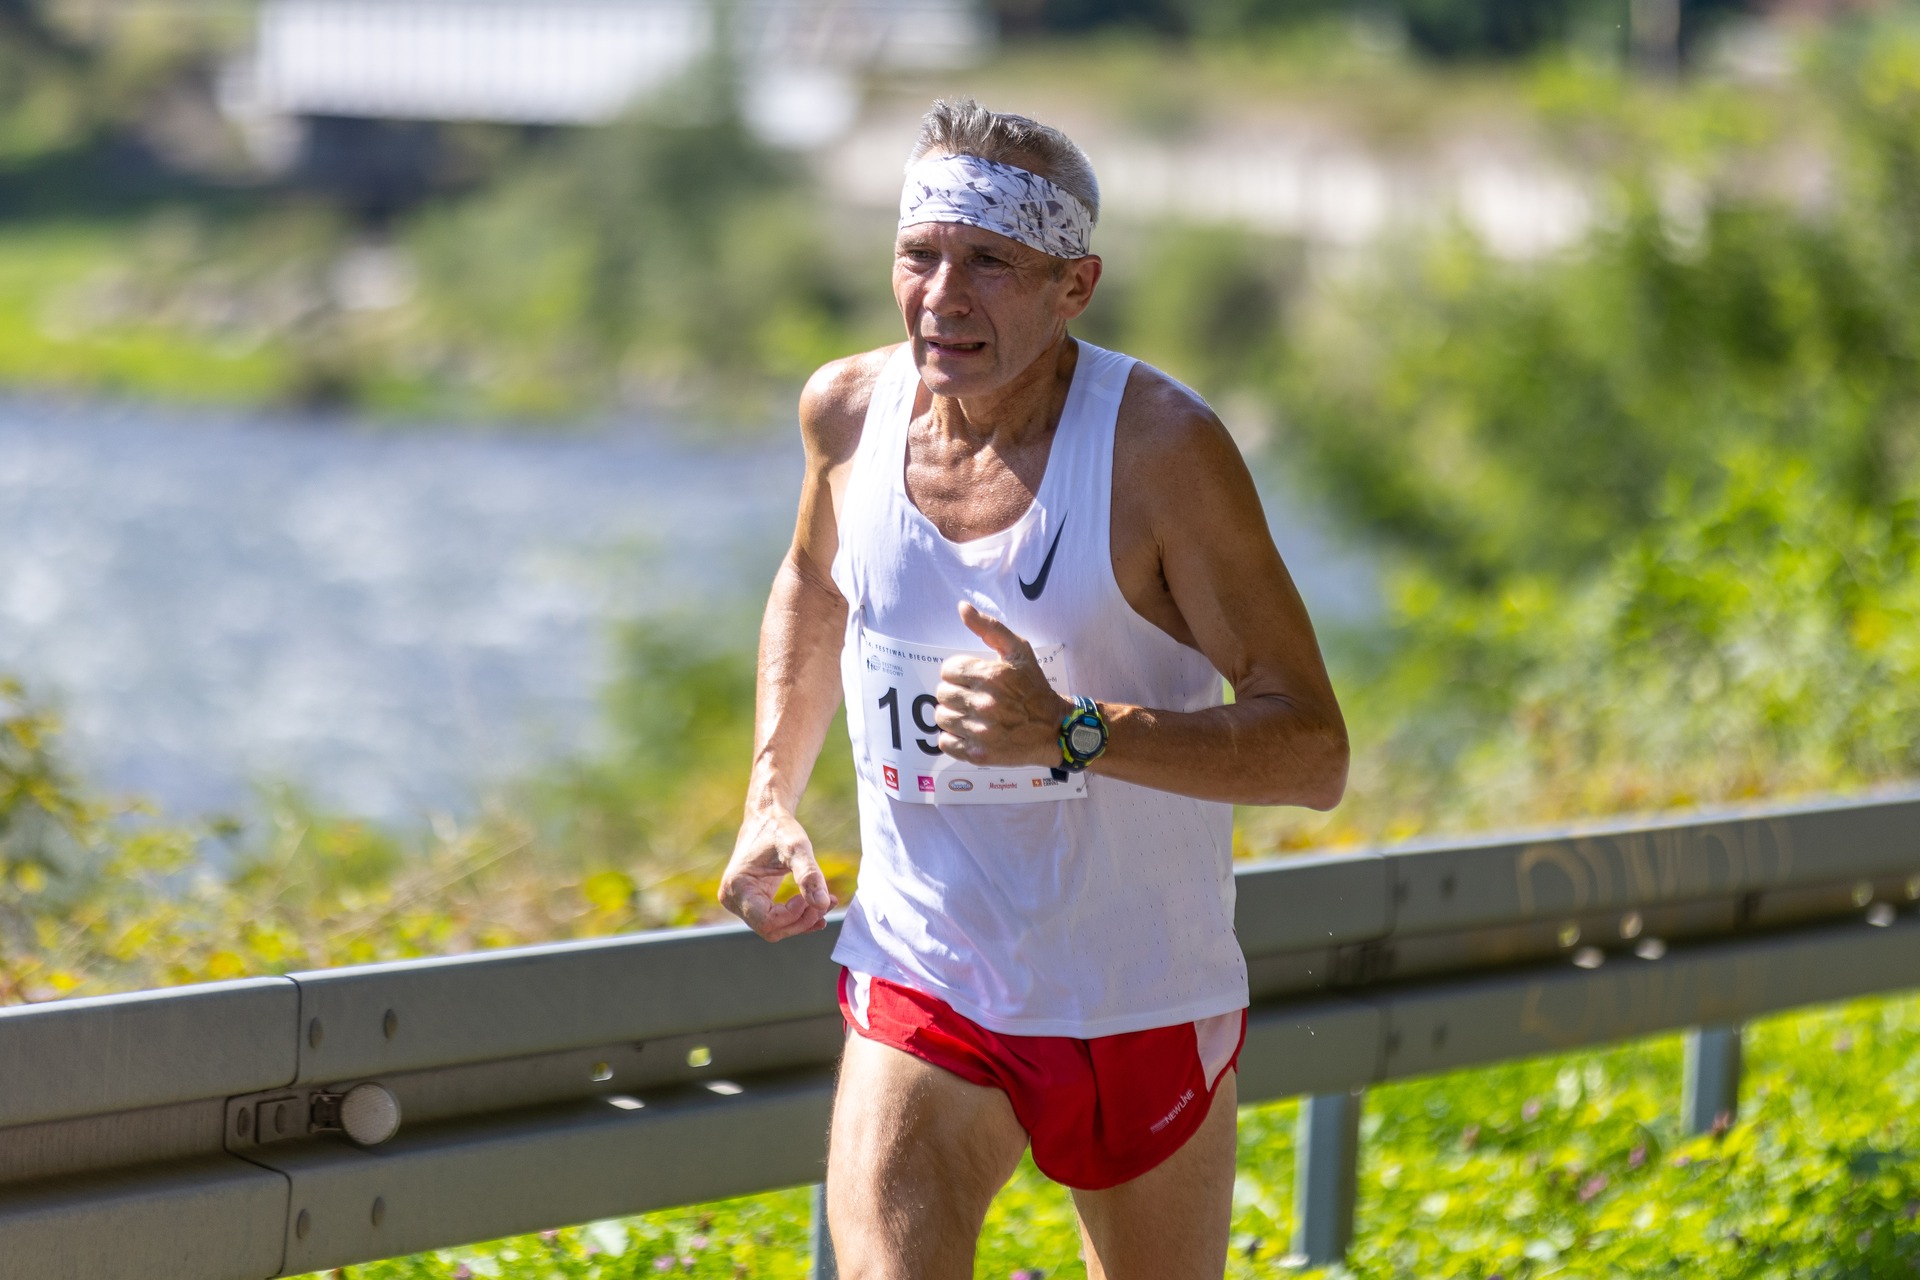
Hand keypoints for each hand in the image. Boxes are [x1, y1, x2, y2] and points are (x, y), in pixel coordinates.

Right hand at [719, 805, 835, 941]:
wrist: (766, 819)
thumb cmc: (779, 829)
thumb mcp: (797, 847)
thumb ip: (809, 875)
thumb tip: (823, 904)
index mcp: (737, 886)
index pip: (767, 921)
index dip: (795, 915)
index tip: (814, 896)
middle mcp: (731, 899)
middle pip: (770, 929)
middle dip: (801, 920)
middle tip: (827, 902)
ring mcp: (738, 903)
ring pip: (774, 928)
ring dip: (802, 920)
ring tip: (827, 903)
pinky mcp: (750, 903)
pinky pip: (773, 921)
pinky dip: (796, 918)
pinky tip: (815, 910)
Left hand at [934, 602, 1072, 767]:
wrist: (1055, 728)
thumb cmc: (1034, 687)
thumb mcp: (1018, 651)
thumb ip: (989, 627)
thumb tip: (962, 607)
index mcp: (991, 676)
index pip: (948, 670)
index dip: (958, 673)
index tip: (972, 679)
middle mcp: (985, 704)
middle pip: (942, 694)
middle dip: (955, 693)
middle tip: (973, 697)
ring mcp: (981, 731)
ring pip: (941, 718)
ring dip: (953, 715)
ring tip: (971, 714)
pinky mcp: (979, 754)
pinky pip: (945, 743)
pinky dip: (953, 738)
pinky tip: (970, 731)